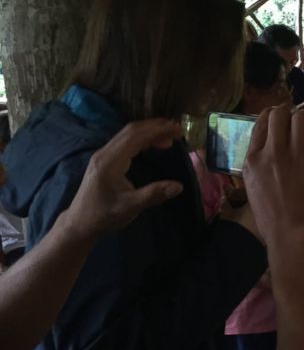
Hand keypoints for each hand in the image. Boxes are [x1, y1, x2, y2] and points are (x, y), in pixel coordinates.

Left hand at [60, 119, 183, 240]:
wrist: (80, 222)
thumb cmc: (104, 215)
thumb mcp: (130, 207)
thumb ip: (153, 195)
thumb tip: (178, 186)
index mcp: (110, 161)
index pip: (135, 137)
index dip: (158, 130)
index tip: (178, 130)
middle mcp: (105, 153)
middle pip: (131, 131)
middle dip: (155, 127)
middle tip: (177, 130)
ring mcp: (103, 155)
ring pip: (127, 135)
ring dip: (149, 132)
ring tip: (169, 137)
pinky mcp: (105, 159)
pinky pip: (125, 142)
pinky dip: (142, 139)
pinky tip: (152, 145)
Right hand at [242, 106, 303, 243]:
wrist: (294, 235)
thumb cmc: (274, 220)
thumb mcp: (254, 189)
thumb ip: (260, 167)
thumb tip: (269, 154)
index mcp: (253, 159)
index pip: (262, 120)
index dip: (275, 114)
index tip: (284, 120)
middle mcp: (273, 152)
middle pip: (281, 113)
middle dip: (293, 113)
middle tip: (303, 124)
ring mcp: (297, 154)